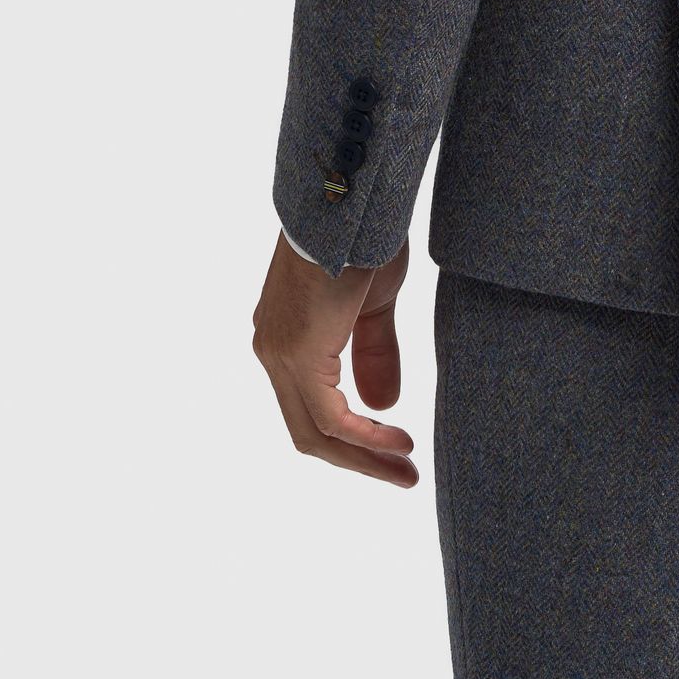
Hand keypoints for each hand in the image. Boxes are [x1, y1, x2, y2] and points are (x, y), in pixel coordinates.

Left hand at [252, 233, 418, 486]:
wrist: (350, 204)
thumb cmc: (362, 238)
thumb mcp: (373, 304)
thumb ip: (373, 353)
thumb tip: (382, 406)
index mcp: (287, 337)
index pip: (313, 407)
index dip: (355, 436)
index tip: (398, 447)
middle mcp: (272, 350)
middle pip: (309, 429)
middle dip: (360, 458)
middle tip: (403, 475)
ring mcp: (278, 354)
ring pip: (316, 430)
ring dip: (364, 455)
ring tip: (406, 469)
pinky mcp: (296, 355)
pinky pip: (328, 415)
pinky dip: (362, 436)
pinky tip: (395, 441)